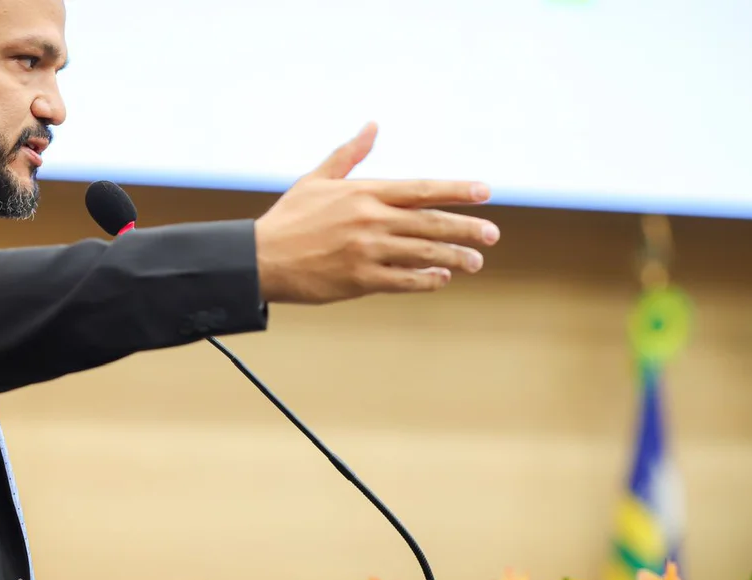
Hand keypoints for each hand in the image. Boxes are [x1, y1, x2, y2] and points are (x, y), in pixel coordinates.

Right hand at [254, 122, 499, 303]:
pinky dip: (426, 280)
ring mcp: (367, 251)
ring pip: (423, 253)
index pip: (421, 189)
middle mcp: (370, 220)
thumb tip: (372, 126)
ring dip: (454, 256)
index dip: (456, 190)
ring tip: (476, 261)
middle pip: (430, 222)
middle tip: (492, 234)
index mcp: (364, 193)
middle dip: (466, 228)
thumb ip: (350, 154)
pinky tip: (442, 278)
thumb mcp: (317, 180)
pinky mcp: (359, 280)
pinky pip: (403, 280)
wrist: (260, 258)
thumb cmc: (289, 218)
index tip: (485, 192)